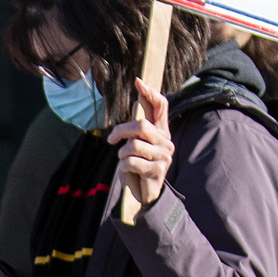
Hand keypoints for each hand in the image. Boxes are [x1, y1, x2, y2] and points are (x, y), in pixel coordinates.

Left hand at [109, 82, 172, 211]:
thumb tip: (136, 103)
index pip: (161, 106)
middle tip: (111, 139)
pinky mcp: (157, 170)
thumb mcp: (135, 145)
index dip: (150, 93)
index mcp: (161, 131)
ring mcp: (164, 156)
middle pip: (141, 126)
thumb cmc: (138, 167)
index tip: (138, 82)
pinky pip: (132, 162)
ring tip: (124, 161)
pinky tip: (127, 171)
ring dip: (122, 154)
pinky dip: (123, 167)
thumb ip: (137, 128)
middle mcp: (166, 141)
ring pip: (134, 145)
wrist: (145, 194)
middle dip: (121, 131)